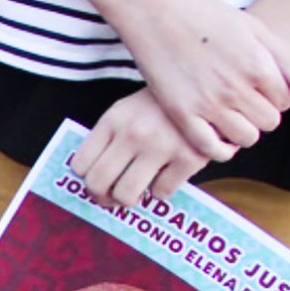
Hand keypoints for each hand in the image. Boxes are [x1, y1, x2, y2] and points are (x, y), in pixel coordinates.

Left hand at [69, 89, 210, 207]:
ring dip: (129, 199)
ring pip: (126, 195)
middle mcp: (133, 133)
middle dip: (102, 197)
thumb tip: (90, 176)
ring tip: (136, 192)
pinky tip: (165, 177)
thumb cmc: (160, 107)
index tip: (95, 181)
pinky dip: (161, 191)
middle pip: (98, 184)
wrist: (209, 91)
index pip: (80, 165)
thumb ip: (109, 138)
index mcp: (114, 120)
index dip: (85, 179)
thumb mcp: (127, 111)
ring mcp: (161, 147)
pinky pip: (161, 193)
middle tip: (111, 197)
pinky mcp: (188, 158)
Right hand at [117, 0, 289, 155]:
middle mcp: (236, 87)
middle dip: (261, 114)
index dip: (275, 97)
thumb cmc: (205, 14)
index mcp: (257, 64)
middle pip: (268, 122)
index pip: (285, 101)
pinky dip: (220, 149)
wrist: (156, 11)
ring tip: (230, 118)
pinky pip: (210, 148)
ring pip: (246, 138)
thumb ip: (284, 59)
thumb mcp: (252, 27)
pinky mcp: (181, 113)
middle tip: (244, 103)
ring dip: (243, 132)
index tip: (258, 90)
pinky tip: (215, 135)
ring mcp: (208, 103)